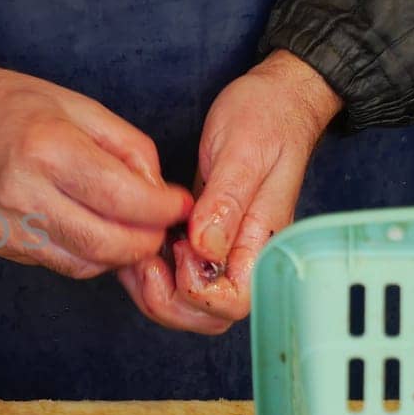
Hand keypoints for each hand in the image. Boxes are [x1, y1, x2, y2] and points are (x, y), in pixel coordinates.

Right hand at [0, 41, 192, 278]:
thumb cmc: (11, 106)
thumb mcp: (80, 106)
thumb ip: (128, 148)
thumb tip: (159, 192)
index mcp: (47, 148)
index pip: (122, 199)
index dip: (163, 210)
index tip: (178, 204)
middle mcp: (22, 192)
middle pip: (107, 243)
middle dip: (147, 241)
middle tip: (160, 225)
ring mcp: (6, 225)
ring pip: (85, 264)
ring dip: (118, 253)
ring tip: (128, 227)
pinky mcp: (0, 245)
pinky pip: (59, 263)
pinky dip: (86, 254)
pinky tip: (90, 228)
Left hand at [118, 50, 342, 332]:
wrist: (276, 98)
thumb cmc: (266, 117)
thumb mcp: (243, 151)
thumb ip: (226, 201)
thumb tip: (205, 248)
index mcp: (263, 240)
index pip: (235, 301)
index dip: (197, 291)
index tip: (179, 250)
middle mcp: (245, 253)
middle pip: (210, 316)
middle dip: (170, 303)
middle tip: (145, 260)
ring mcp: (225, 249)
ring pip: (191, 304)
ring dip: (157, 292)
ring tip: (137, 253)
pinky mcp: (205, 239)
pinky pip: (181, 277)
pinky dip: (155, 273)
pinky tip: (138, 246)